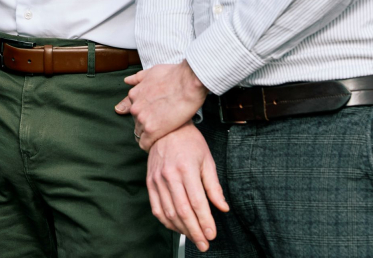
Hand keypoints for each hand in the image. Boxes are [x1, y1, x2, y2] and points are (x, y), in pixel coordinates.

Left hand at [115, 61, 207, 149]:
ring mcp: (142, 119)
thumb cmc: (174, 75)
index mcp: (134, 95)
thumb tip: (127, 81)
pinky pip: (145, 143)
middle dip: (146, 124)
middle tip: (159, 126)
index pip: (132, 110)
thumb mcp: (152, 72)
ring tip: (159, 136)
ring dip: (148, 135)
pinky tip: (157, 144)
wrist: (189, 82)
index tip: (150, 117)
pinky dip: (150, 145)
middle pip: (136, 122)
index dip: (143, 114)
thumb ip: (139, 78)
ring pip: (139, 133)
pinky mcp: (152, 130)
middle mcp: (135, 108)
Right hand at [146, 125, 228, 252]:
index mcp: (186, 169)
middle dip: (194, 232)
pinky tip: (177, 227)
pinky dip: (166, 221)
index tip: (212, 234)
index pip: (196, 202)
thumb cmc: (189, 142)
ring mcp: (157, 180)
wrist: (165, 128)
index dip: (205, 221)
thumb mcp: (207, 160)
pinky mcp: (149, 182)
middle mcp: (169, 176)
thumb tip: (222, 208)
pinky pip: (156, 208)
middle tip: (204, 244)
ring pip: (169, 212)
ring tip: (193, 238)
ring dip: (181, 229)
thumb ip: (214, 186)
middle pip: (182, 211)